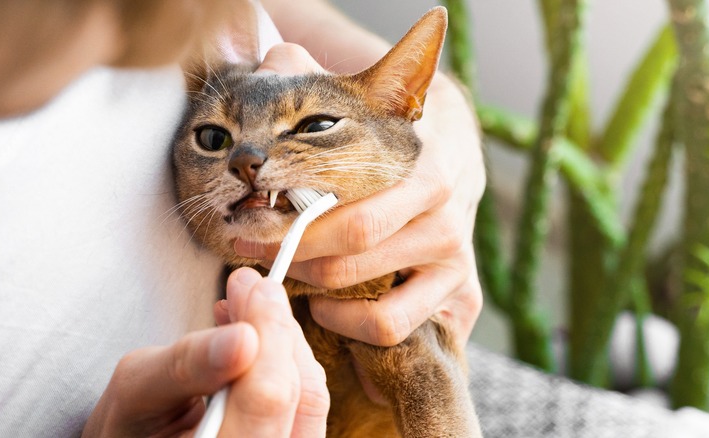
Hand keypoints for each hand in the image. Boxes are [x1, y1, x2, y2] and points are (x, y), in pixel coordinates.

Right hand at [83, 267, 328, 437]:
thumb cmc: (131, 425)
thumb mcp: (137, 391)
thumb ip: (188, 363)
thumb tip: (244, 336)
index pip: (266, 398)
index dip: (269, 334)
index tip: (253, 286)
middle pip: (298, 394)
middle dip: (277, 329)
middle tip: (251, 286)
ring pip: (310, 395)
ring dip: (283, 341)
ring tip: (248, 305)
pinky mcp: (291, 437)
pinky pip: (307, 401)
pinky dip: (285, 360)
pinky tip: (256, 334)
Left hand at [235, 43, 484, 346]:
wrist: (454, 153)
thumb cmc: (393, 135)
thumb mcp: (364, 103)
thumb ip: (318, 82)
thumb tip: (277, 59)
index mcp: (429, 171)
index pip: (354, 214)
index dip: (292, 225)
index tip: (247, 220)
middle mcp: (448, 222)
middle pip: (353, 257)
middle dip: (290, 256)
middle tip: (250, 247)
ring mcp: (457, 264)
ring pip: (376, 306)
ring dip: (318, 294)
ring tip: (290, 275)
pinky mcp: (461, 297)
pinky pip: (395, 329)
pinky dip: (353, 326)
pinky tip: (328, 305)